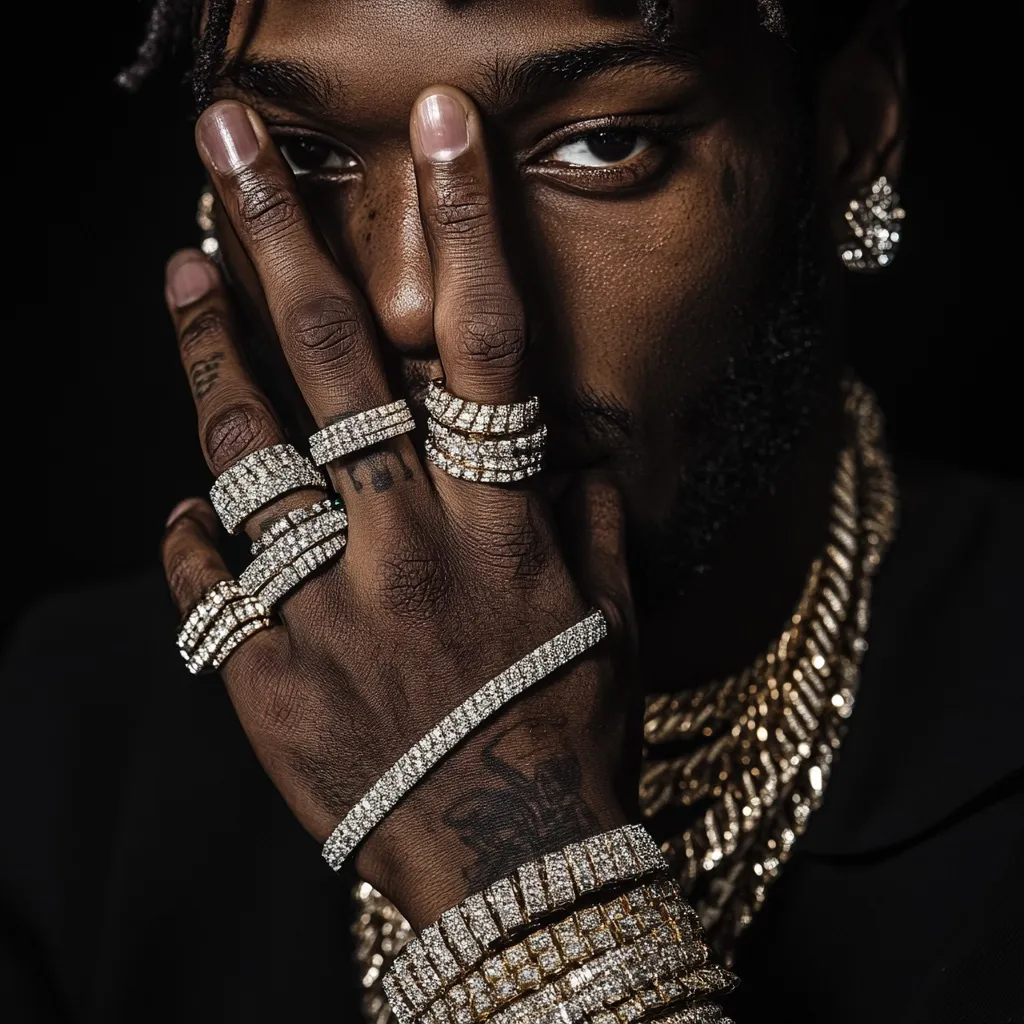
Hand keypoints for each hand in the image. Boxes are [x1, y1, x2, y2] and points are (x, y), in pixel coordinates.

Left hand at [160, 89, 634, 927]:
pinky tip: (186, 509)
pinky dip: (189, 534)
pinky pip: (204, 579)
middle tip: (230, 147)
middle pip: (336, 368)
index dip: (469, 225)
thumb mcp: (606, 622)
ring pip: (245, 458)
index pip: (488, 346)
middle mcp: (407, 549)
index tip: (442, 127)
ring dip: (208, 359)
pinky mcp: (265, 677)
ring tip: (183, 278)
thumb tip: (571, 447)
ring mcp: (327, 611)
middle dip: (281, 241)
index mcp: (498, 527)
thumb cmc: (566, 736)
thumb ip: (588, 522)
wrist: (505, 866)